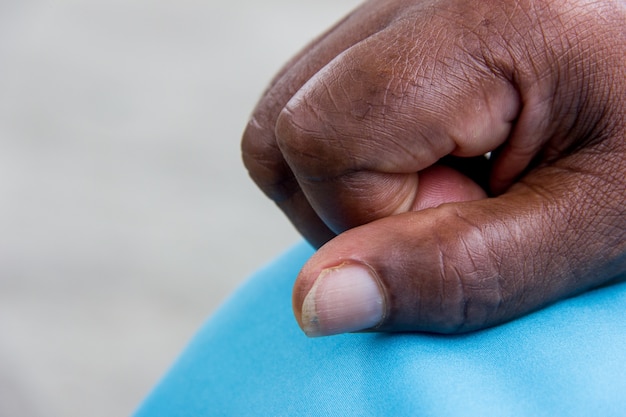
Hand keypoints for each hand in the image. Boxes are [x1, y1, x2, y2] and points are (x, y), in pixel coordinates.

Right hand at [241, 0, 625, 335]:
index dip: (378, 221)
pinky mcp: (395, 24)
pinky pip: (323, 98)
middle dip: (347, 206)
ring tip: (445, 179)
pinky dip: (358, 152)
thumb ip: (455, 269)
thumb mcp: (590, 225)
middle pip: (283, 125)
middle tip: (455, 205)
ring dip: (347, 182)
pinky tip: (431, 153)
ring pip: (290, 112)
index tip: (471, 219)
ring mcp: (399, 2)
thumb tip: (316, 302)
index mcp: (478, 22)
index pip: (319, 141)